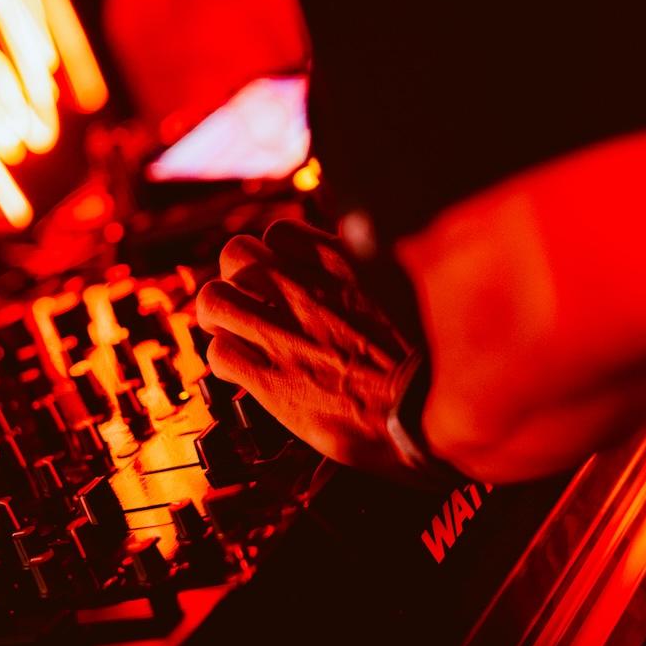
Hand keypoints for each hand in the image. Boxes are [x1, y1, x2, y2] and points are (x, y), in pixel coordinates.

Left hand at [196, 219, 417, 476]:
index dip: (273, 256)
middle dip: (234, 277)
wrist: (432, 411)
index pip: (279, 233)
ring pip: (214, 300)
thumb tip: (360, 250)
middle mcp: (305, 291)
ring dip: (217, 316)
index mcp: (342, 264)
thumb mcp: (407, 286)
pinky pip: (220, 354)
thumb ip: (371, 267)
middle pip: (235, 254)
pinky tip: (243, 374)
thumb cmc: (430, 357)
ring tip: (230, 333)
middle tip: (245, 302)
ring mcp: (284, 334)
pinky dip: (225, 361)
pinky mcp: (272, 380)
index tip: (279, 276)